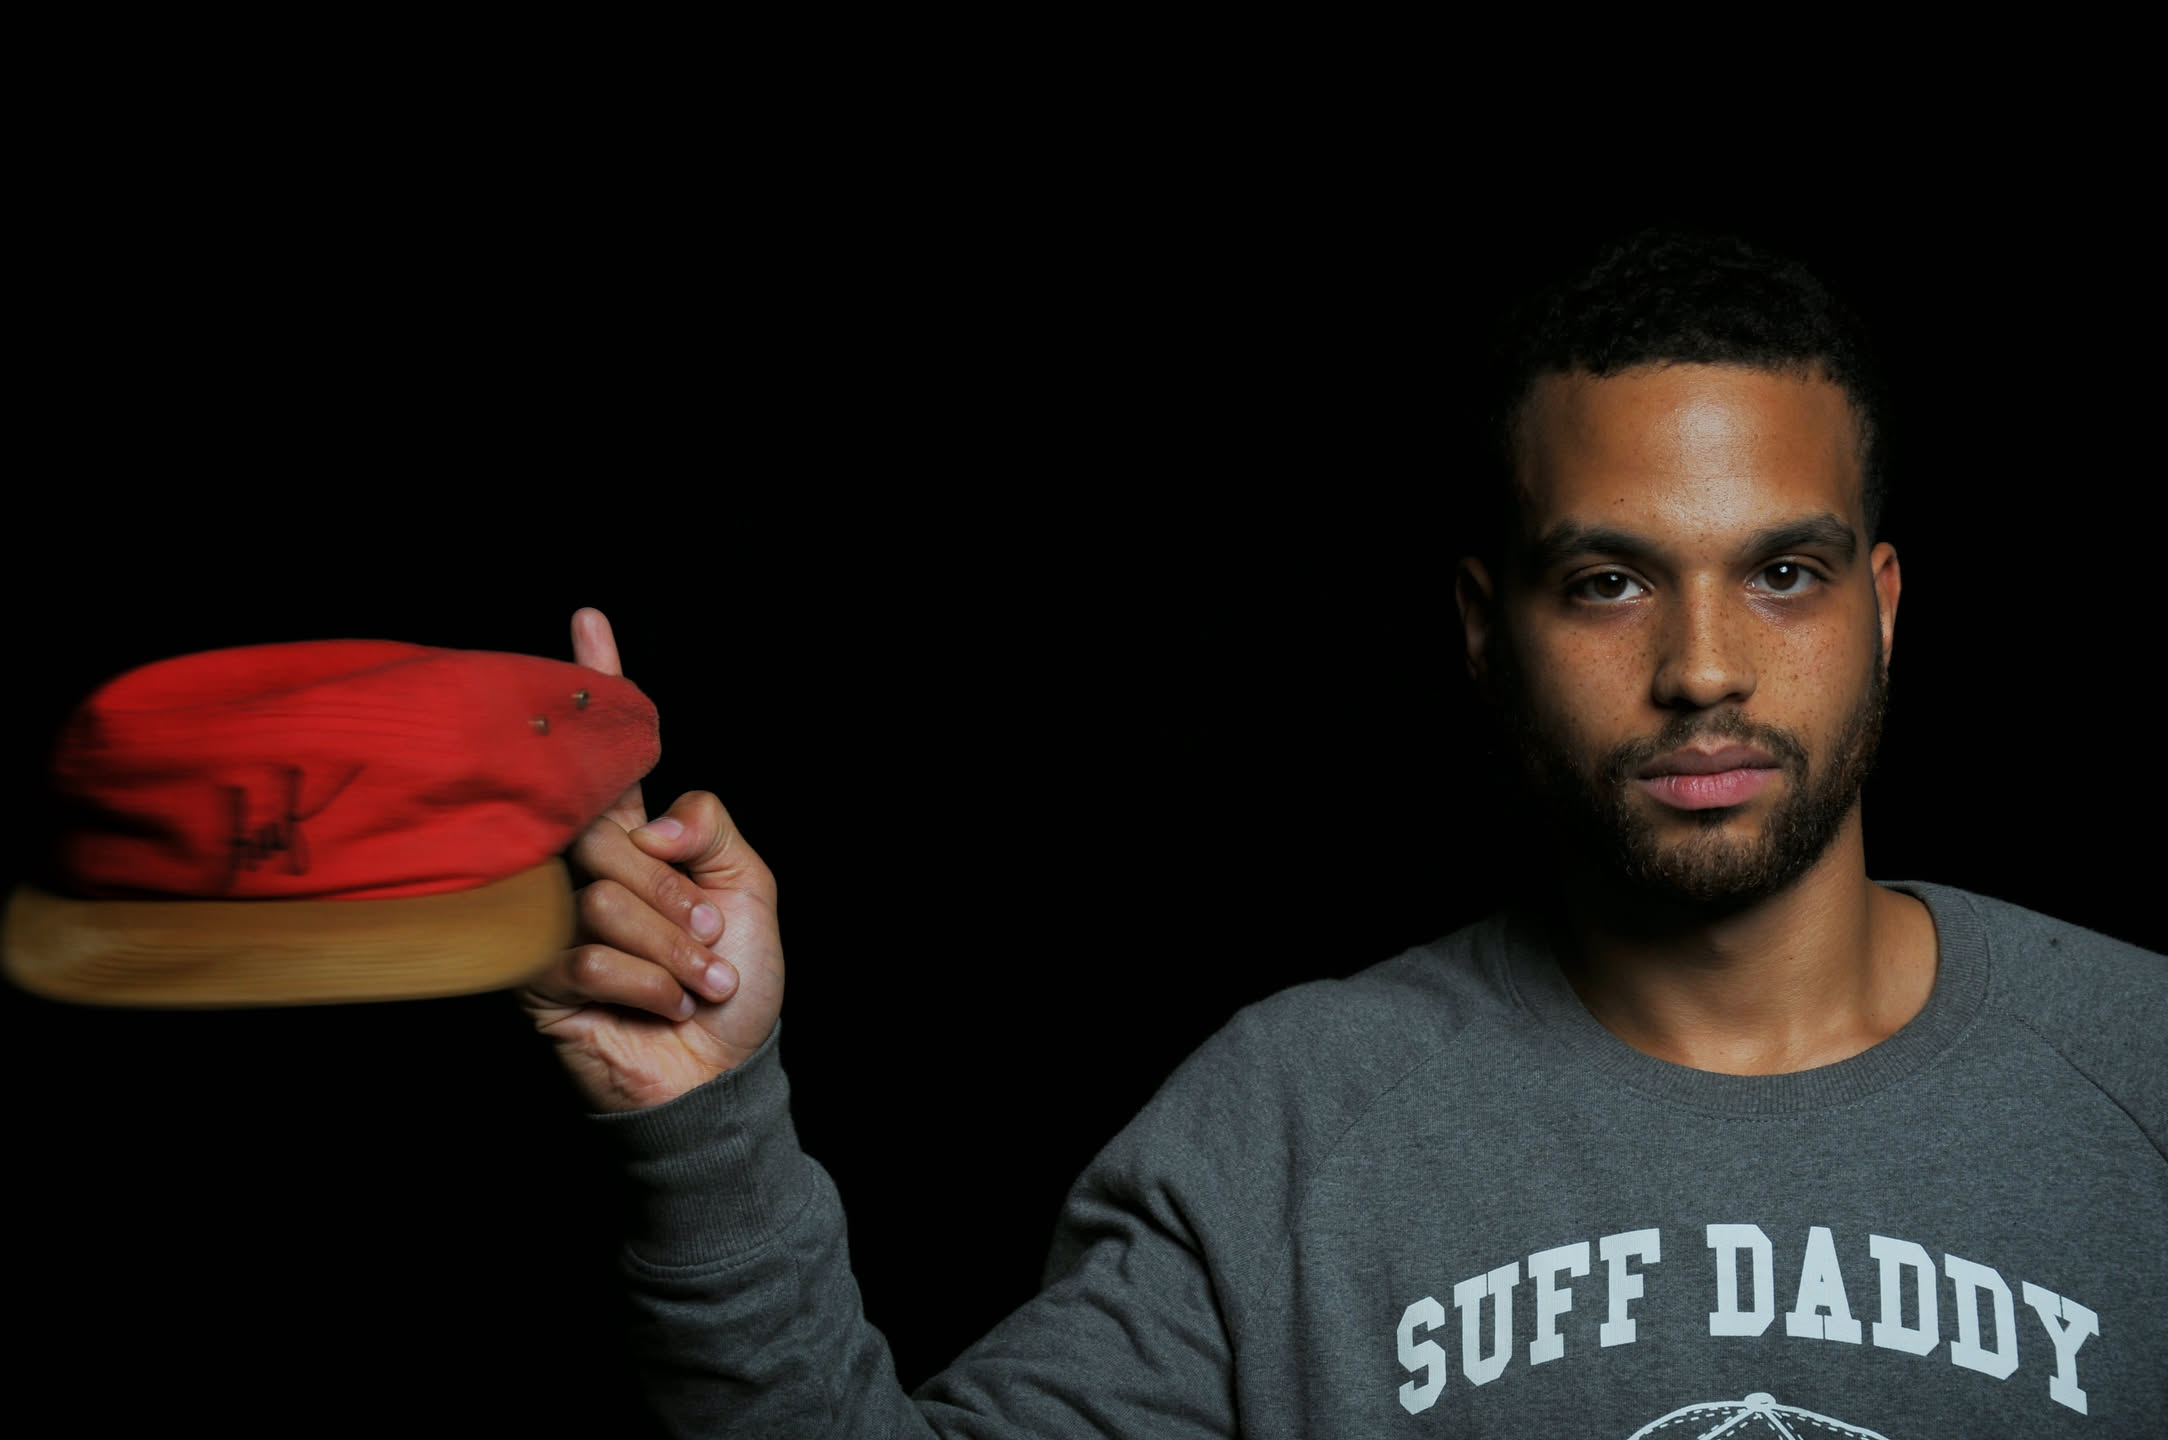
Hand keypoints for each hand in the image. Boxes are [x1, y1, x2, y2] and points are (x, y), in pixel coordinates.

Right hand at [518, 610, 785, 1112]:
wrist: (719, 1074)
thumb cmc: (735, 983)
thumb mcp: (751, 887)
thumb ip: (711, 827)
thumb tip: (649, 822)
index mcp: (638, 837)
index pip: (611, 758)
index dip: (600, 688)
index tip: (590, 619)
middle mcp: (587, 867)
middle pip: (611, 836)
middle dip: (679, 899)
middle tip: (712, 940)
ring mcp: (556, 919)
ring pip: (604, 896)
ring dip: (671, 952)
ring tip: (693, 984)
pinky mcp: (537, 977)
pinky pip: (587, 954)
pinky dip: (646, 985)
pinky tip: (660, 1008)